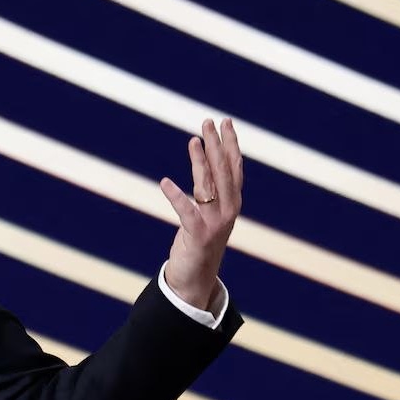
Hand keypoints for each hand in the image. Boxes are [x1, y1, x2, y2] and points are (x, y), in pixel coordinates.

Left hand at [159, 119, 242, 309]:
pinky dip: (175, 197)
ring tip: (193, 140)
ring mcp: (215, 223)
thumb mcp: (209, 212)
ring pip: (209, 186)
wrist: (196, 278)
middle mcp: (228, 210)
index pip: (234, 168)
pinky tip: (165, 182)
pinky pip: (187, 212)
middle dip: (217, 145)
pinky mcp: (198, 235)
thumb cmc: (199, 240)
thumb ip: (210, 190)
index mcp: (232, 203)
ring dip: (200, 161)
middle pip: (224, 171)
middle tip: (209, 121)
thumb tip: (206, 162)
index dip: (230, 145)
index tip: (225, 123)